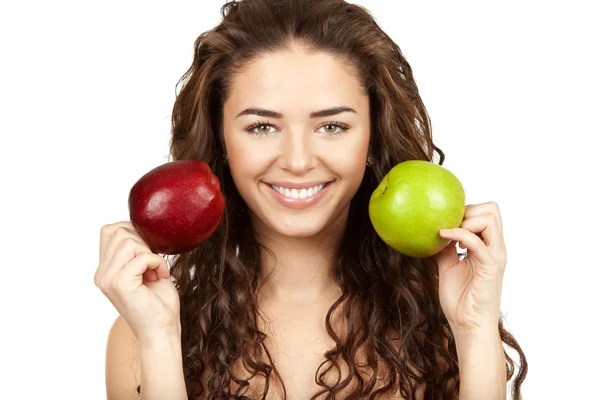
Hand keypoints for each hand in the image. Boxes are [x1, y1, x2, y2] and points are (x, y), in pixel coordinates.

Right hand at [94, 221, 180, 343]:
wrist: (162, 331)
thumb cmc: (159, 302)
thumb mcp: (145, 269)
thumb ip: (136, 250)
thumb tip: (139, 224)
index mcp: (105, 270)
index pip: (109, 231)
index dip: (132, 231)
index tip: (148, 249)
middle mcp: (102, 274)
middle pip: (118, 232)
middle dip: (143, 241)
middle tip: (153, 263)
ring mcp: (108, 279)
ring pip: (129, 241)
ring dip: (150, 253)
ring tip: (155, 271)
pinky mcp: (120, 284)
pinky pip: (142, 256)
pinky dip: (157, 262)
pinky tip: (161, 275)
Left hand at [435, 201, 506, 333]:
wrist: (467, 326)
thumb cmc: (459, 299)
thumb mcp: (447, 265)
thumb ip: (445, 247)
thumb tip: (433, 230)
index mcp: (487, 246)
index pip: (487, 212)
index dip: (466, 210)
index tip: (446, 221)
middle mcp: (495, 248)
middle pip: (492, 209)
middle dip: (467, 209)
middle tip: (448, 224)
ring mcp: (495, 256)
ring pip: (490, 218)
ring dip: (465, 219)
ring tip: (448, 232)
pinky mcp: (490, 267)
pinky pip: (477, 241)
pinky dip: (459, 233)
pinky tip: (443, 236)